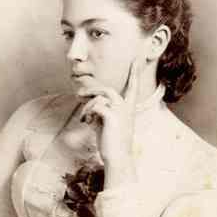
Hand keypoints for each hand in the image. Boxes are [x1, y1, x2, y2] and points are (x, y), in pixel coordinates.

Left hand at [76, 58, 141, 188]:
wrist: (117, 158)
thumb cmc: (111, 143)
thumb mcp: (106, 124)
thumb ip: (101, 112)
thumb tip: (90, 105)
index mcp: (128, 108)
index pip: (133, 86)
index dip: (135, 72)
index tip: (138, 58)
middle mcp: (126, 107)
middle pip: (107, 89)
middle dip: (91, 90)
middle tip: (78, 95)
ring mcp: (121, 110)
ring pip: (100, 96)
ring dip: (87, 105)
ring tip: (84, 117)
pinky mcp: (112, 116)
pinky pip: (96, 105)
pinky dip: (87, 112)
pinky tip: (86, 122)